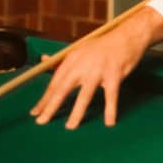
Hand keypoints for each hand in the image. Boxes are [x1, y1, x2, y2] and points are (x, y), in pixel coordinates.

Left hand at [29, 7, 162, 128]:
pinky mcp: (114, 75)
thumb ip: (62, 59)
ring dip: (77, 112)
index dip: (45, 98)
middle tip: (42, 121)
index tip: (36, 112)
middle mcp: (82, 64)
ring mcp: (99, 70)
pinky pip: (111, 96)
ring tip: (70, 126)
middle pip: (63, 88)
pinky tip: (109, 122)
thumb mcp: (80, 49)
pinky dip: (110, 110)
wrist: (126, 36)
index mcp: (72, 58)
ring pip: (85, 95)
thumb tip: (43, 59)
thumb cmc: (103, 46)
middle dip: (51, 106)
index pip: (55, 82)